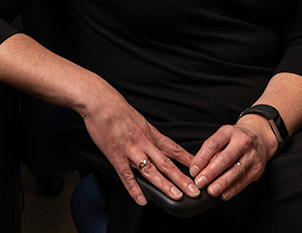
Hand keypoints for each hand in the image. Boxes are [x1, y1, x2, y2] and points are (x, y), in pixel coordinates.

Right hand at [82, 85, 200, 205]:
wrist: (100, 102)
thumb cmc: (117, 109)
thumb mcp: (139, 120)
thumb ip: (147, 134)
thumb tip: (155, 143)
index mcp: (151, 134)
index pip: (174, 149)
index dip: (188, 160)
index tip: (201, 169)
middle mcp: (144, 143)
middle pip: (167, 163)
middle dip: (183, 179)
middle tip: (195, 191)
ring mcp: (131, 150)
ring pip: (151, 171)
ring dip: (165, 185)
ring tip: (177, 196)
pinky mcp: (116, 156)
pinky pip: (127, 175)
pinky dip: (134, 189)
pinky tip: (142, 200)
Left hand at [190, 115, 277, 200]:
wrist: (260, 138)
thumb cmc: (234, 139)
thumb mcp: (222, 138)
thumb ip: (210, 151)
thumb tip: (197, 170)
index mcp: (228, 132)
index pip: (212, 144)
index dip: (201, 159)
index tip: (193, 171)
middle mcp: (242, 142)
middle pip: (225, 158)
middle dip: (211, 172)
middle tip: (200, 182)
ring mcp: (252, 155)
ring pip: (236, 171)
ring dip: (222, 183)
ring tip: (211, 190)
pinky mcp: (258, 168)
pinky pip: (244, 181)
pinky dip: (233, 189)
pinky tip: (224, 194)